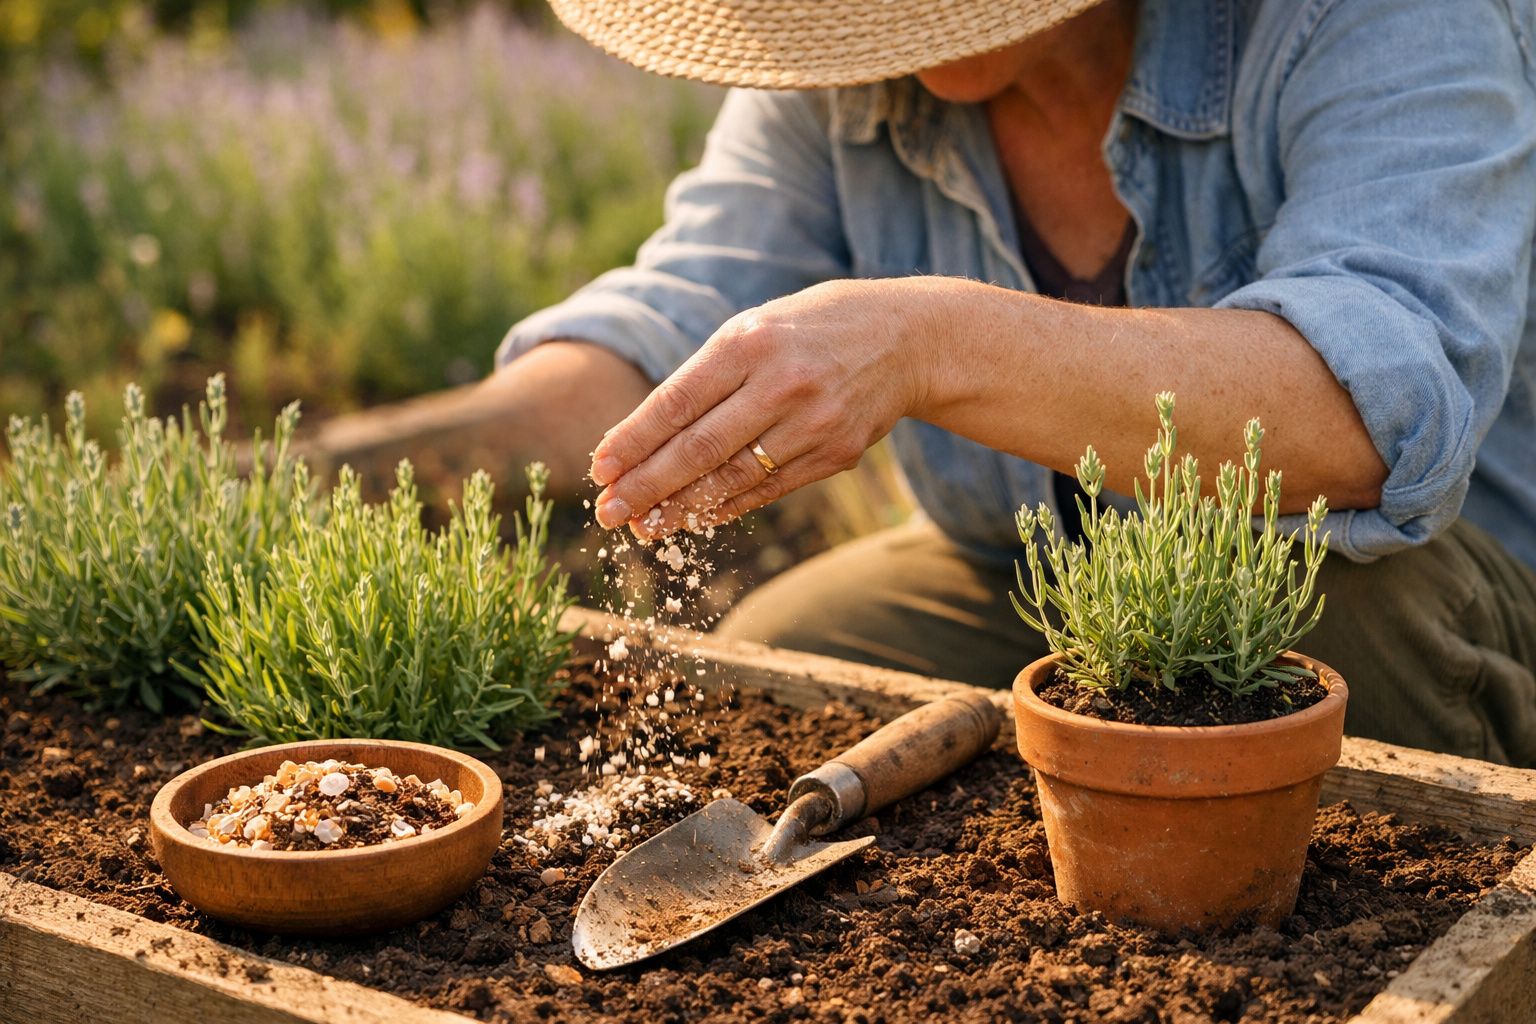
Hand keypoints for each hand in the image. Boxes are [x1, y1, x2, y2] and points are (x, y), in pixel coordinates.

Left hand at [588, 278, 939, 534]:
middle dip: (646, 485)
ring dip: (680, 507)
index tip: (599, 470)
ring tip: (643, 525)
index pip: (677, 402)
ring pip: (732, 478)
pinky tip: (693, 518)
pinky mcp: (836, 453)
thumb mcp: (754, 330)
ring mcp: (813, 422)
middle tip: (608, 514)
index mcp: (749, 342)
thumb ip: (705, 379)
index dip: (633, 441)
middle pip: (698, 448)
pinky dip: (725, 506)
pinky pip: (768, 489)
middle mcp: (781, 383)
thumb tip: (642, 441)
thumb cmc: (809, 330)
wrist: (906, 339)